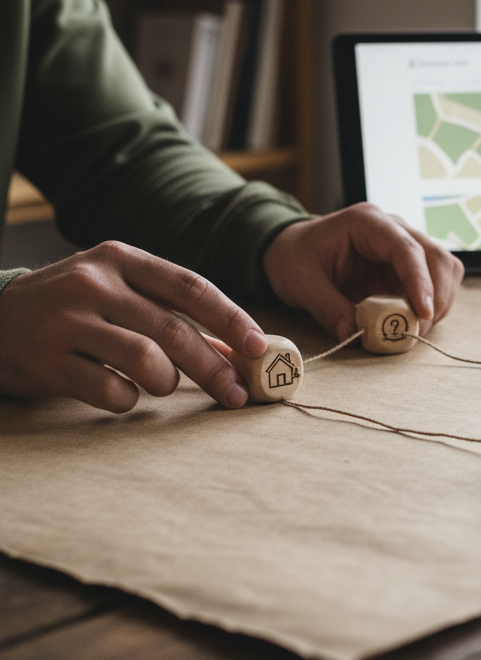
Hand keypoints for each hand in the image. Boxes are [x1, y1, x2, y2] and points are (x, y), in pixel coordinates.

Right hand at [0, 241, 267, 412]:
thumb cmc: (72, 310)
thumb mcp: (118, 293)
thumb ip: (171, 313)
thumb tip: (235, 349)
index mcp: (120, 259)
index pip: (191, 287)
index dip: (231, 319)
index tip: (257, 347)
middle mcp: (94, 284)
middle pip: (174, 330)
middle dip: (214, 367)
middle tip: (236, 393)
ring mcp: (66, 321)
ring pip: (146, 360)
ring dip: (168, 382)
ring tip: (163, 385)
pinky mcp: (46, 360)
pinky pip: (109, 390)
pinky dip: (128, 400)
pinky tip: (124, 395)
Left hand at [263, 203, 463, 339]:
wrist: (292, 250)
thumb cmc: (295, 258)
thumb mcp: (302, 283)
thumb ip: (329, 308)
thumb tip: (356, 335)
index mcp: (367, 223)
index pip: (408, 249)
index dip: (421, 283)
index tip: (424, 315)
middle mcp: (393, 229)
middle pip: (436, 257)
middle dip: (437, 296)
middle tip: (418, 331)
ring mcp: (404, 246)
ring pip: (444, 269)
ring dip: (440, 301)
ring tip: (416, 328)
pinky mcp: (406, 267)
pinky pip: (435, 283)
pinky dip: (433, 304)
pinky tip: (414, 321)